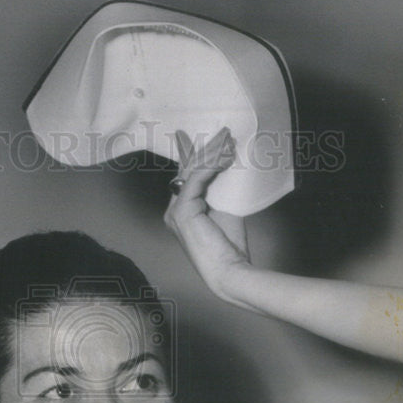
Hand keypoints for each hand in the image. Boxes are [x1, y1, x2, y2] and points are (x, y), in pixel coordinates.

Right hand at [164, 128, 251, 298]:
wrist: (228, 271)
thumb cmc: (228, 248)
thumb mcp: (223, 211)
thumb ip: (218, 191)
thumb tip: (224, 165)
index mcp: (181, 211)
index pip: (185, 177)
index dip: (189, 154)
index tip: (192, 135)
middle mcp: (172, 211)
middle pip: (187, 171)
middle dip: (206, 149)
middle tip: (223, 131)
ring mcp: (175, 212)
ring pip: (192, 172)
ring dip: (212, 153)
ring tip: (229, 139)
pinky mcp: (182, 213)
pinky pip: (196, 180)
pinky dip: (212, 166)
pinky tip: (225, 157)